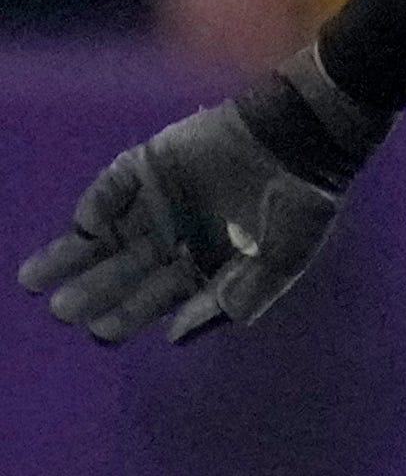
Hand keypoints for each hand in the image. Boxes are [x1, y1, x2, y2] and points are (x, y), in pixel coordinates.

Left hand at [19, 55, 386, 342]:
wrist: (301, 139)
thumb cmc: (298, 206)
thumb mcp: (279, 263)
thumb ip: (235, 298)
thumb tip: (176, 336)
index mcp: (206, 264)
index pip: (158, 296)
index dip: (129, 314)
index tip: (100, 332)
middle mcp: (175, 235)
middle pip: (123, 270)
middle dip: (92, 291)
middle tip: (63, 311)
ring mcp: (157, 200)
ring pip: (105, 234)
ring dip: (72, 256)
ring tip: (34, 280)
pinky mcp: (146, 164)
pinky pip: (111, 186)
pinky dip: (96, 204)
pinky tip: (85, 228)